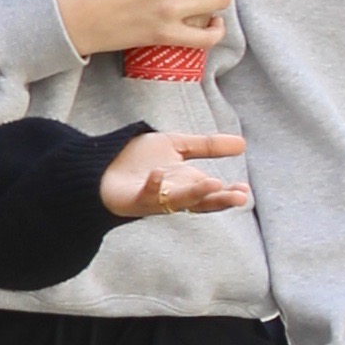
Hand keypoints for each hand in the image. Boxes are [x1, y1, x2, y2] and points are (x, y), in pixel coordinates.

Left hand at [98, 128, 250, 217]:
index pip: (211, 193)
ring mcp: (153, 198)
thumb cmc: (138, 160)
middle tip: (239, 196)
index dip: (228, 193)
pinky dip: (153, 186)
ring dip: (194, 193)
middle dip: (219, 199)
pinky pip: (145, 195)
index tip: (245, 190)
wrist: (100, 165)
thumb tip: (243, 143)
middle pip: (200, 201)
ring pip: (177, 200)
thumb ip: (207, 146)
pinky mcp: (132, 199)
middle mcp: (173, 195)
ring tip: (212, 183)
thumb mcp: (176, 146)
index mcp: (185, 184)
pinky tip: (159, 174)